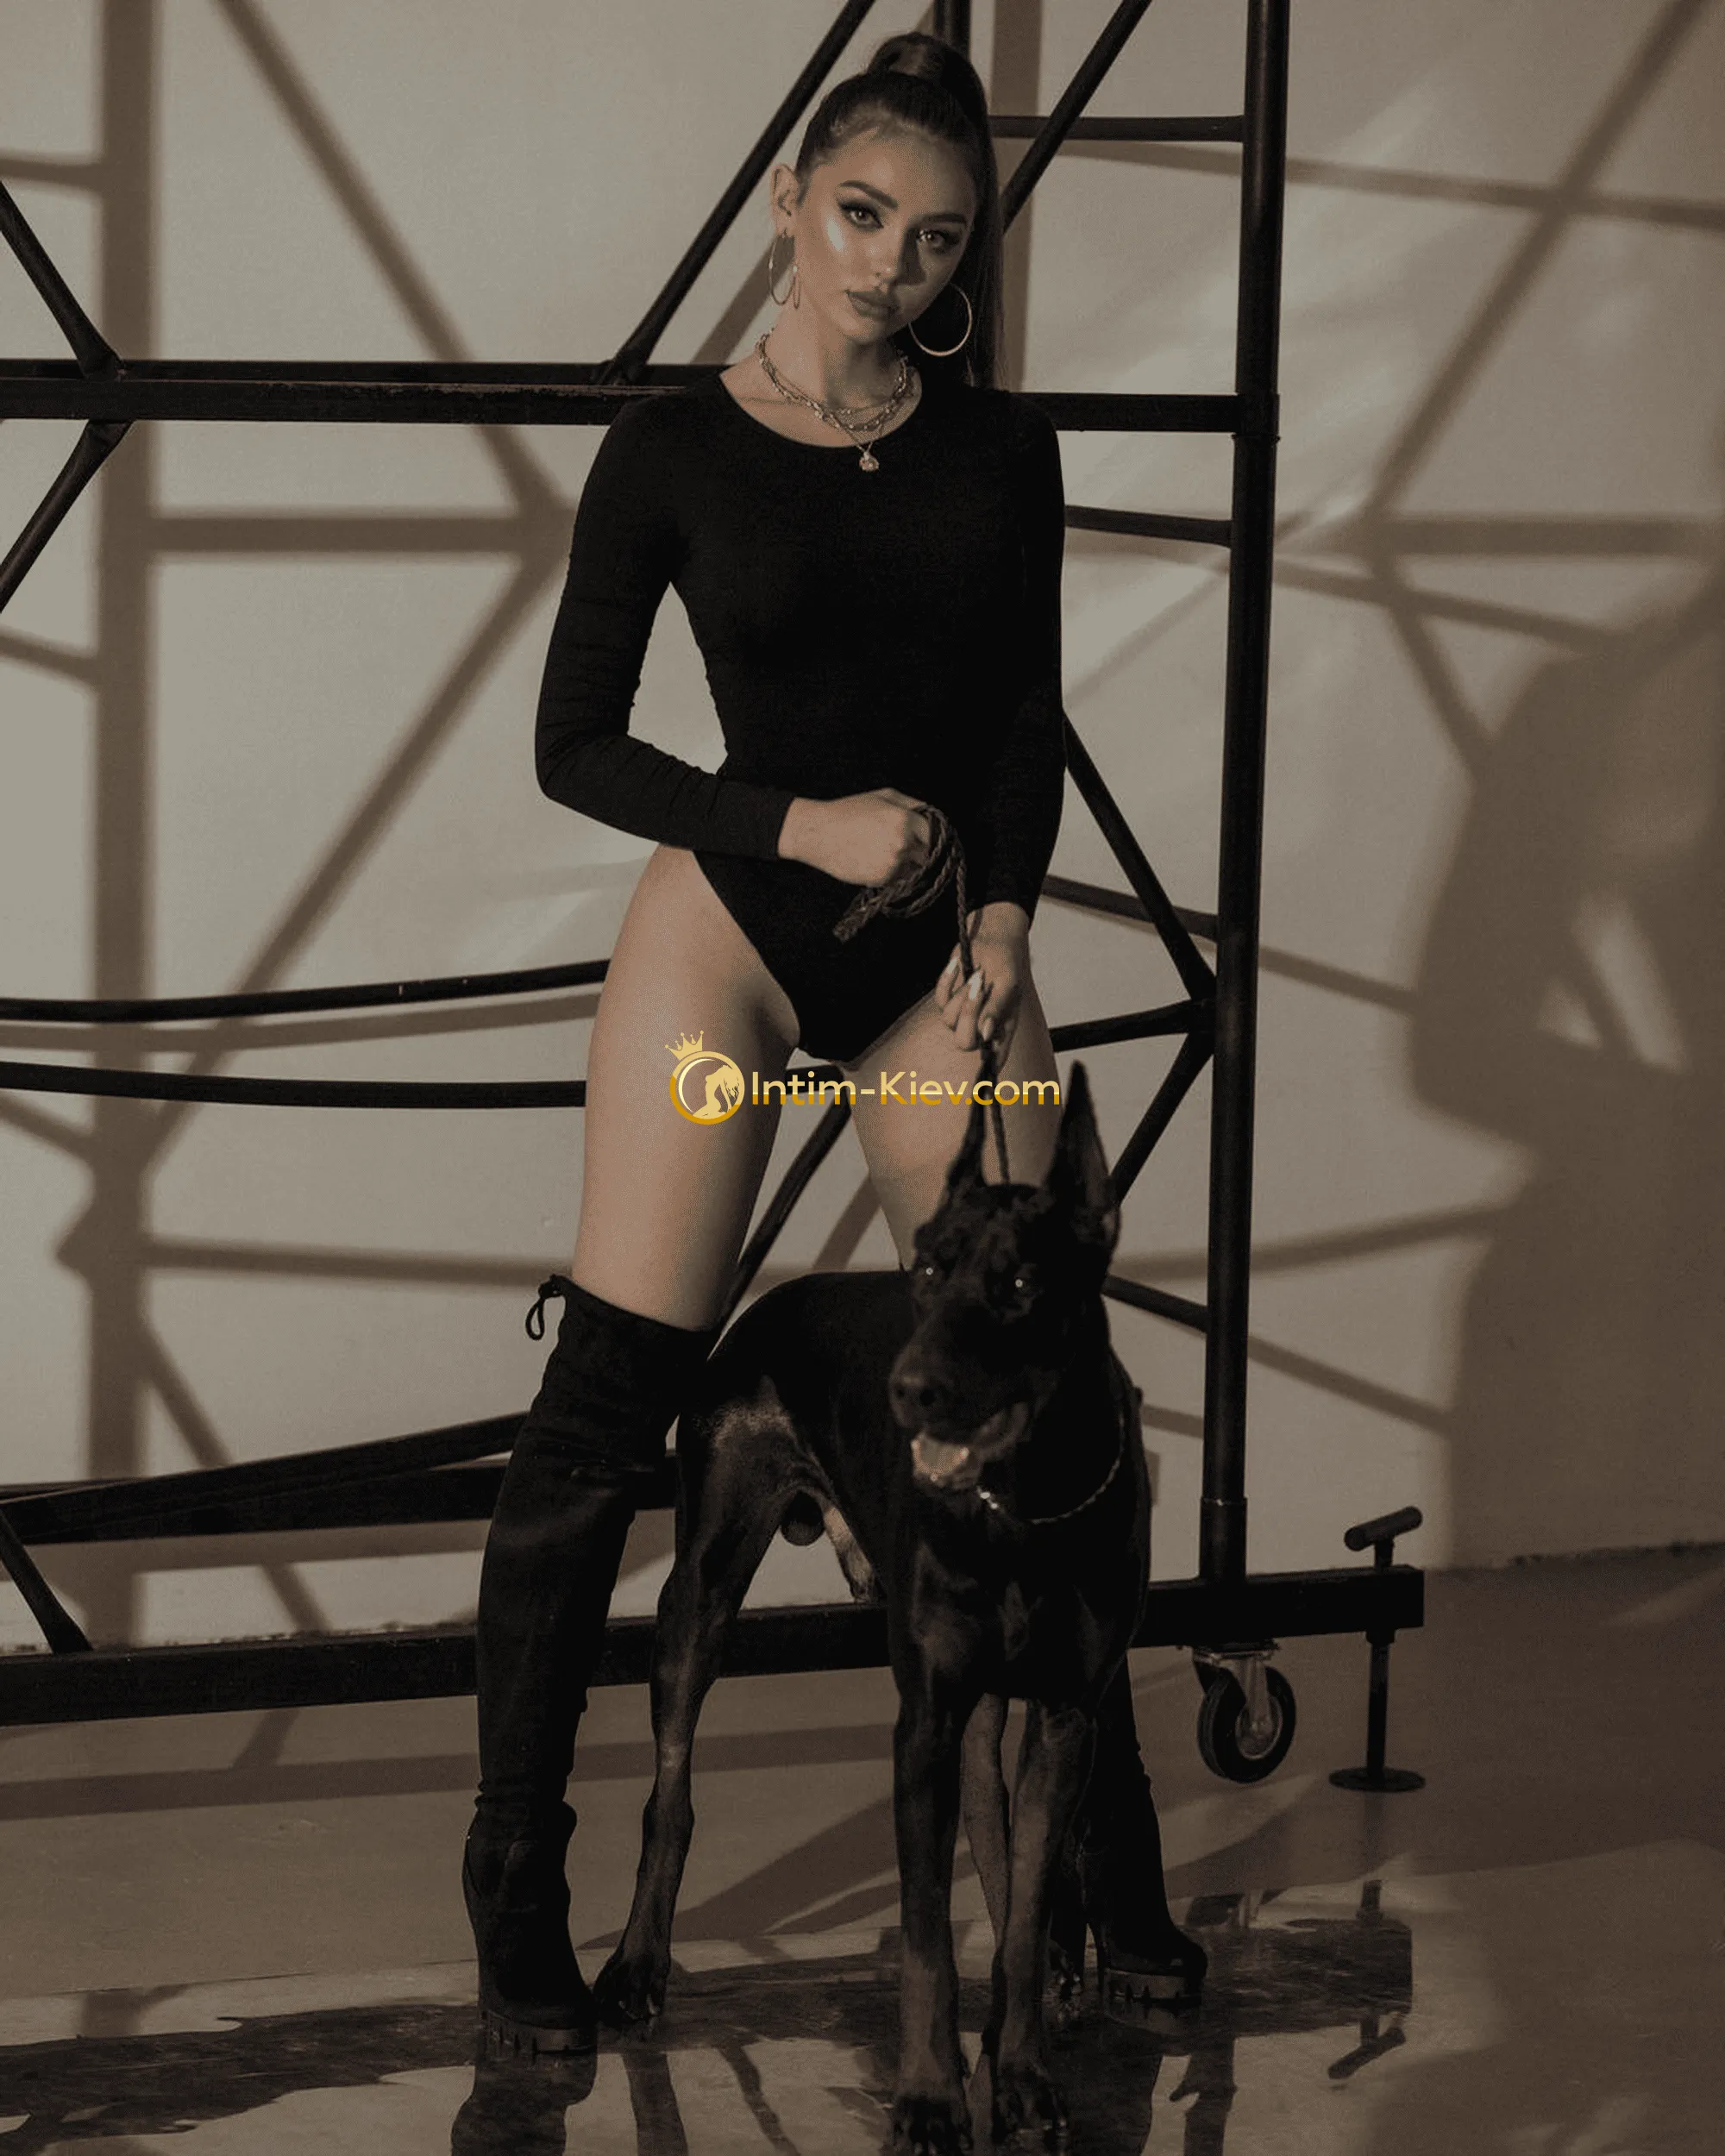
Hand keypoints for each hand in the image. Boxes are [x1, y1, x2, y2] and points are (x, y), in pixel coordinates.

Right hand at [778, 787, 933, 886]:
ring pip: (914, 869)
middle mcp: (902, 843)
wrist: (817, 833)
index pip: (936, 834)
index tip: (927, 838)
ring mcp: (892, 864)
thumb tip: (933, 817)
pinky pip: (898, 879)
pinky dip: (892, 873)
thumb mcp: (884, 796)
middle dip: (920, 851)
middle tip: (902, 845)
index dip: (932, 837)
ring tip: (882, 850)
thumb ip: (913, 805)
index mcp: (905, 820)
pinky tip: (872, 859)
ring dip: (907, 864)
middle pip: (928, 854)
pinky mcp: (881, 879)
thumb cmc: (848, 811)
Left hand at [935, 903, 1029, 1059]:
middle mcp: (982, 1025)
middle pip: (964, 1043)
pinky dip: (948, 980)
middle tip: (979, 991)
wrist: (990, 936)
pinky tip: (959, 965)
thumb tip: (986, 1034)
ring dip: (962, 993)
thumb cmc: (1005, 961)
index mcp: (1002, 1027)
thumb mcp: (1007, 983)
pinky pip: (940, 998)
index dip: (988, 1070)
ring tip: (977, 974)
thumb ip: (997, 1009)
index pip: (994, 1058)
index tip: (985, 1078)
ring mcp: (963, 1013)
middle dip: (968, 1018)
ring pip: (949, 1020)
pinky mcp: (947, 998)